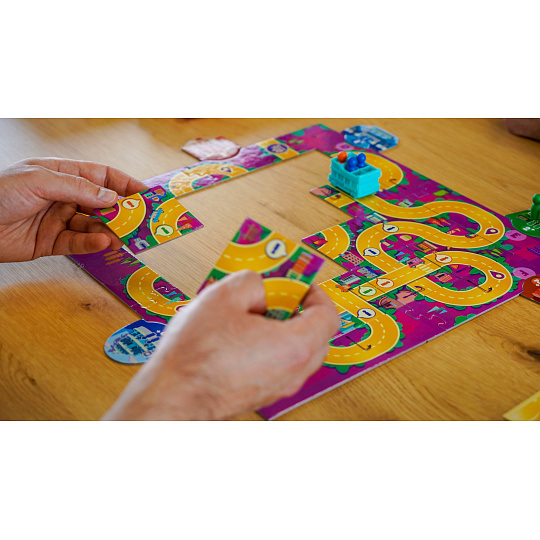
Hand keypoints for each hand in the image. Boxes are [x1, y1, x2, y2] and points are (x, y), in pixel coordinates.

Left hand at [0, 157, 146, 261]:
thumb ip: (79, 188)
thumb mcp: (40, 181)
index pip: (102, 176)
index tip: (145, 194)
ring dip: (110, 231)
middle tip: (141, 221)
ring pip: (94, 226)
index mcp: (61, 174)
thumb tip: (111, 196)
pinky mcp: (53, 242)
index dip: (125, 184)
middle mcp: (64, 196)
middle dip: (123, 212)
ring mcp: (60, 220)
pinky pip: (79, 244)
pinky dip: (92, 244)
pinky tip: (102, 243)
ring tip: (122, 237)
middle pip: (102, 203)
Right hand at [103, 271, 339, 419]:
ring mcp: (279, 387)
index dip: (317, 294)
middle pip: (318, 336)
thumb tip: (262, 285)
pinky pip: (281, 365)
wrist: (174, 395)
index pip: (329, 316)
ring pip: (299, 352)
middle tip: (277, 296)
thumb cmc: (196, 356)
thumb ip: (253, 280)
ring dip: (286, 330)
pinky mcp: (263, 393)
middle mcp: (293, 372)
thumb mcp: (224, 296)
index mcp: (295, 347)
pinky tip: (243, 336)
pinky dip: (273, 348)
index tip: (302, 285)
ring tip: (254, 315)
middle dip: (301, 311)